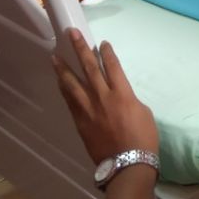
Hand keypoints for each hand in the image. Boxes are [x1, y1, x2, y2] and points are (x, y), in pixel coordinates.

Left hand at [53, 28, 158, 164]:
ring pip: (73, 83)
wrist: (127, 164)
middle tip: (72, 34)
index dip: (107, 53)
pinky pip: (70, 101)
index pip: (113, 67)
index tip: (101, 43)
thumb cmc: (143, 139)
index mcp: (123, 94)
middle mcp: (103, 97)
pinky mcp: (80, 121)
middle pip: (90, 68)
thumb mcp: (143, 113)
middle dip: (80, 49)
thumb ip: (128, 99)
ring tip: (55, 56)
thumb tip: (118, 96)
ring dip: (64, 68)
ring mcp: (89, 109)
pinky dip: (64, 89)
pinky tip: (60, 81)